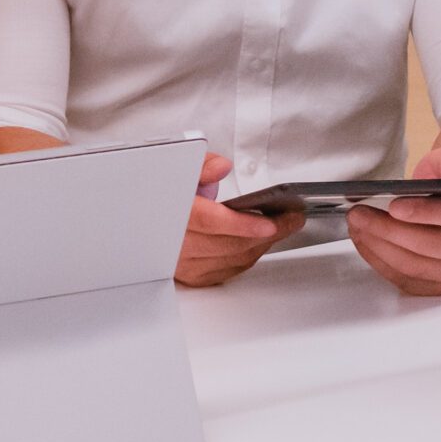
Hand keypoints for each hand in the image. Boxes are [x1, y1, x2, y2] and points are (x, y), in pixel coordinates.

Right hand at [176, 150, 304, 286]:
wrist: (149, 219)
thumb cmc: (167, 195)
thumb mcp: (180, 170)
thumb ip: (201, 166)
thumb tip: (220, 167)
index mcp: (171, 214)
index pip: (209, 221)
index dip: (243, 224)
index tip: (270, 223)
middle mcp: (174, 244)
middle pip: (228, 244)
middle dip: (266, 233)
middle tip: (290, 219)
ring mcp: (183, 263)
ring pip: (232, 259)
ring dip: (261, 245)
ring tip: (282, 227)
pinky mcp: (191, 275)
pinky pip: (228, 271)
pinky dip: (248, 256)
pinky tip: (261, 242)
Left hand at [347, 148, 440, 295]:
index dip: (423, 212)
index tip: (394, 206)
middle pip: (429, 245)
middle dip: (388, 230)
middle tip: (360, 214)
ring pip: (414, 266)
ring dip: (379, 246)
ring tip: (357, 226)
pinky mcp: (438, 286)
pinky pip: (405, 279)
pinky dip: (379, 261)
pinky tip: (364, 241)